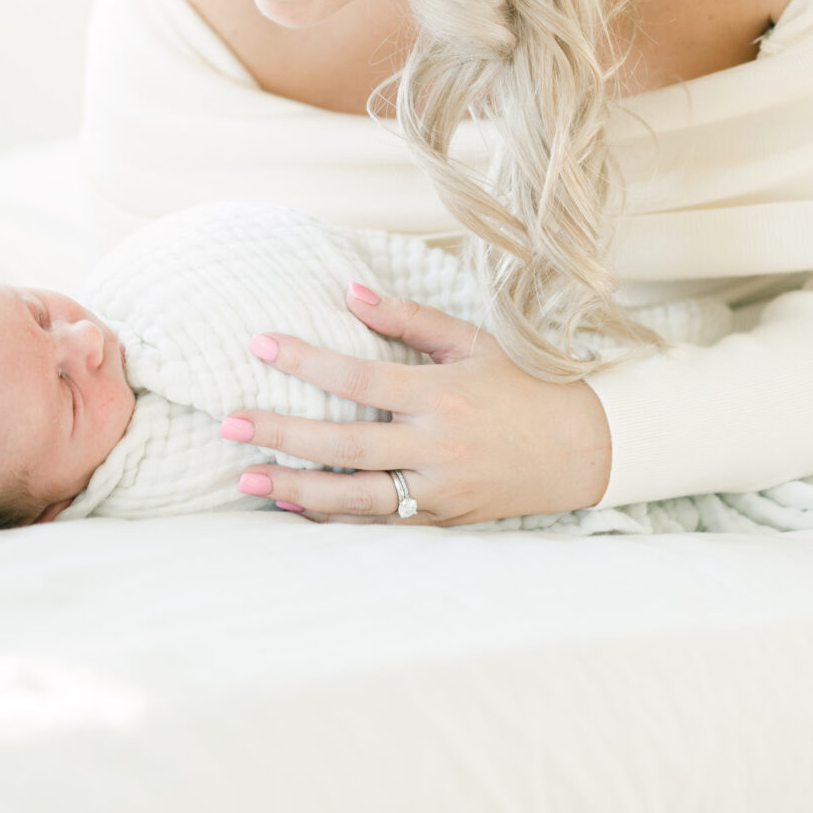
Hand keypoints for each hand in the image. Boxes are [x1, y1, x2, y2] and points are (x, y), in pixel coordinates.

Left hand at [225, 280, 611, 524]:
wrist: (584, 449)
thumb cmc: (523, 385)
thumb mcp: (472, 342)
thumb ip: (409, 317)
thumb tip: (349, 291)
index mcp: (441, 393)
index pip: (360, 376)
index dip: (307, 359)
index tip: (259, 344)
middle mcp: (436, 446)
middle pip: (345, 442)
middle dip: (283, 433)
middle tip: (228, 423)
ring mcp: (438, 489)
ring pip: (355, 495)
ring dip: (295, 488)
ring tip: (244, 478)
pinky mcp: (441, 520)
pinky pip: (377, 521)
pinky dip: (332, 516)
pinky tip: (291, 506)